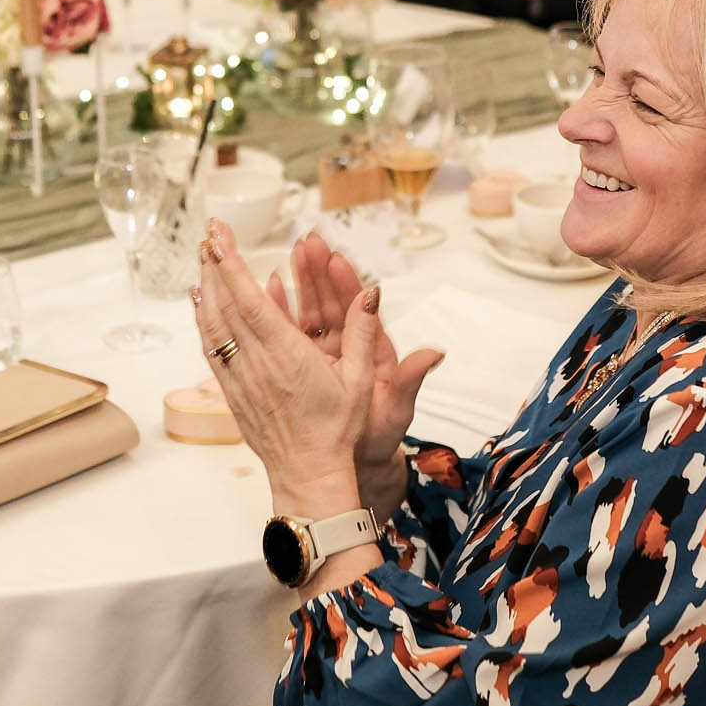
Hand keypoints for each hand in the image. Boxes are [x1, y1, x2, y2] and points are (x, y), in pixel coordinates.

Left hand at [194, 221, 387, 513]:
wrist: (309, 474)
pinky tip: (201, 300)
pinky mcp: (232, 391)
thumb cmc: (338, 430)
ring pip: (215, 325)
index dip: (234, 268)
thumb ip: (365, 333)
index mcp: (289, 357)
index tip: (222, 238)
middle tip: (211, 233)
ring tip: (203, 256)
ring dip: (207, 288)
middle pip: (228, 306)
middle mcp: (258, 365)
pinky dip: (204, 319)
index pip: (253, 303)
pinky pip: (212, 348)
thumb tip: (372, 292)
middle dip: (217, 265)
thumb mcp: (362, 381)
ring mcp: (241, 378)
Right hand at [267, 231, 442, 470]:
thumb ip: (410, 379)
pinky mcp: (302, 365)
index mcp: (371, 353)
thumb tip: (435, 353)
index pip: (359, 312)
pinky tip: (269, 286)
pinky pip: (289, 333)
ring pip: (309, 312)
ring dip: (300, 282)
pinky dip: (279, 310)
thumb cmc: (379, 436)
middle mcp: (346, 348)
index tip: (338, 259)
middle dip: (320, 272)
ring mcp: (322, 355)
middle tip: (309, 242)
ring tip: (292, 252)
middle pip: (330, 303)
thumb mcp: (397, 409)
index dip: (348, 285)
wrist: (355, 462)